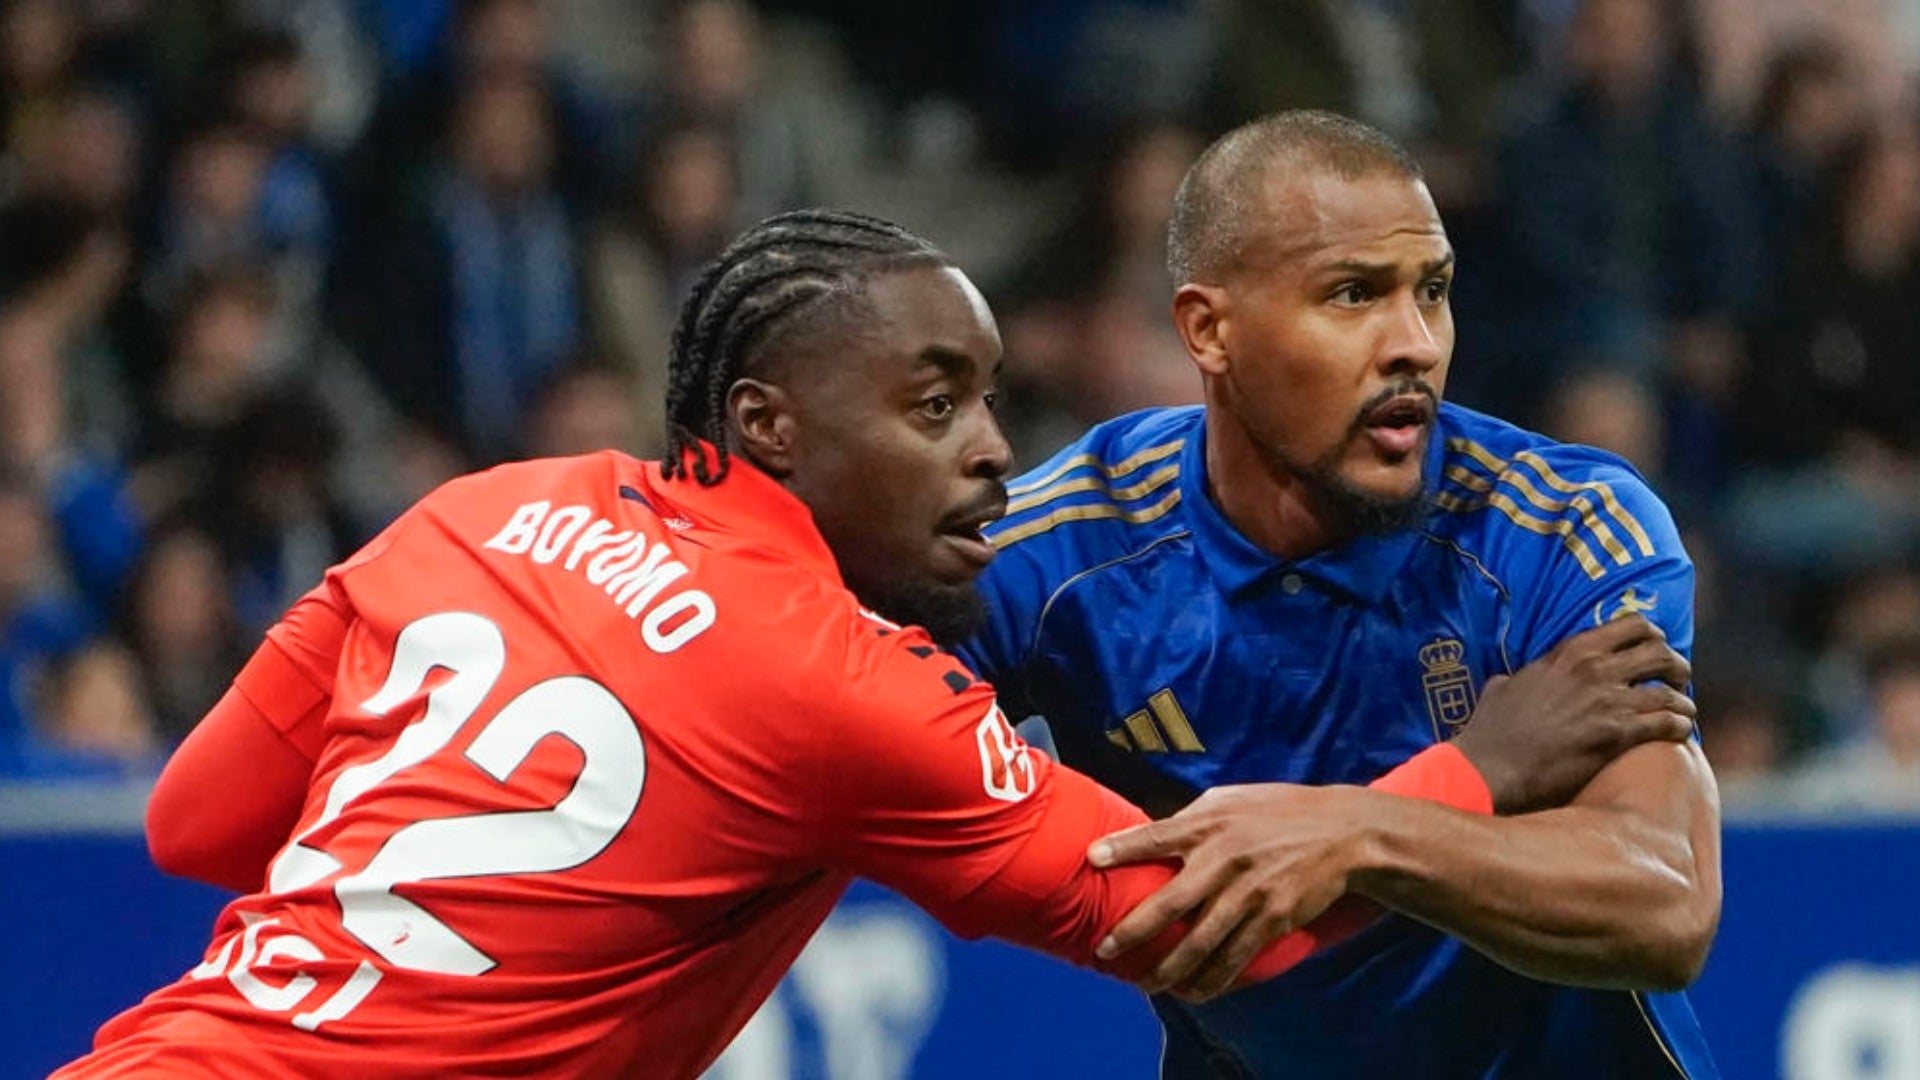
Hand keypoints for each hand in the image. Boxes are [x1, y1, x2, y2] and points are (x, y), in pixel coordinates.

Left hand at [1087, 783, 1367, 1001]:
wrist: (1344, 834)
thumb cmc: (1279, 810)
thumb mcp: (1232, 799)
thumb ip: (1192, 818)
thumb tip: (1153, 834)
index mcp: (1211, 823)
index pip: (1158, 835)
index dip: (1124, 848)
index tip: (1091, 859)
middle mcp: (1226, 859)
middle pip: (1171, 902)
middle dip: (1134, 930)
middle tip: (1105, 949)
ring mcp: (1250, 893)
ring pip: (1201, 942)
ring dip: (1170, 969)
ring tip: (1145, 984)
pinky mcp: (1273, 919)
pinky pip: (1236, 956)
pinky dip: (1212, 979)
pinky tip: (1192, 992)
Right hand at [1452, 614, 1693, 812]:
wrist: (1491, 768)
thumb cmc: (1491, 731)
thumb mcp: (1502, 687)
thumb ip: (1523, 676)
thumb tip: (1517, 679)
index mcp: (1569, 652)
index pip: (1630, 625)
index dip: (1651, 636)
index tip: (1655, 649)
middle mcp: (1593, 669)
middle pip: (1660, 652)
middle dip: (1676, 666)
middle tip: (1677, 680)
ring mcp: (1607, 702)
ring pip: (1670, 691)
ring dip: (1683, 702)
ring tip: (1684, 711)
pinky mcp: (1616, 735)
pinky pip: (1667, 724)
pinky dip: (1679, 727)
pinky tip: (1679, 733)